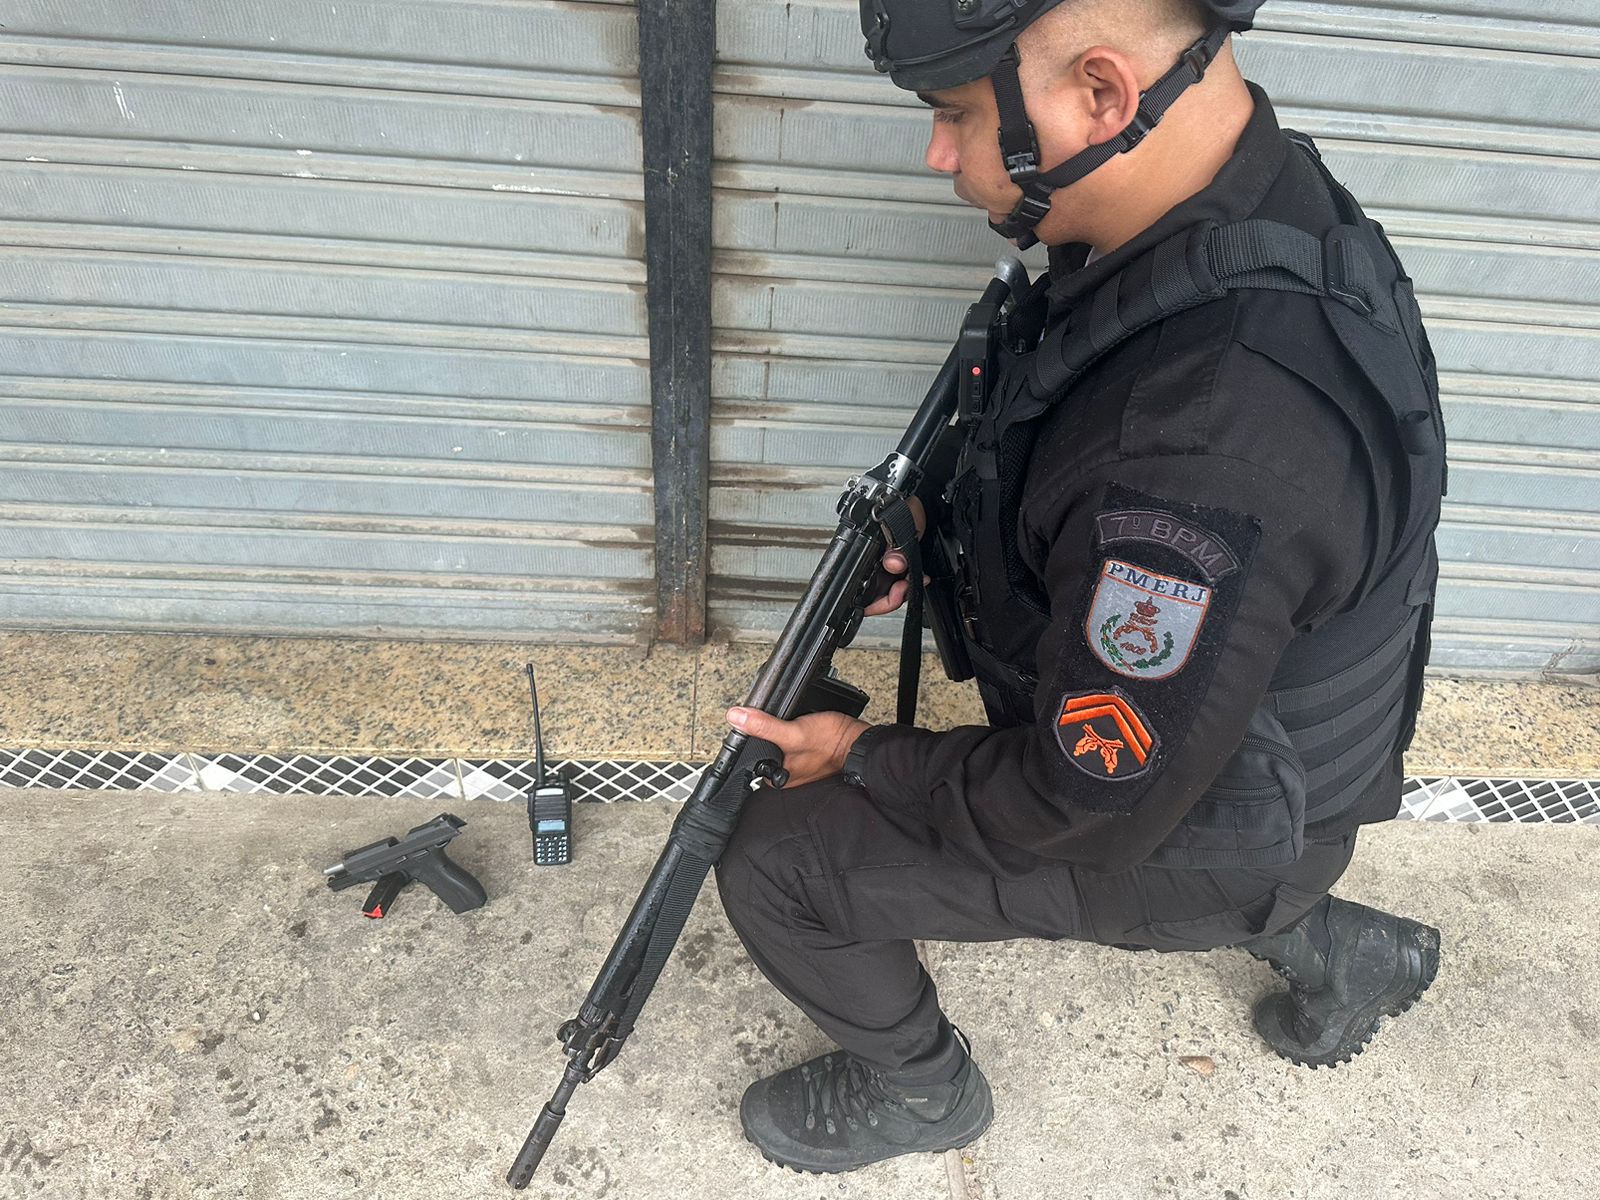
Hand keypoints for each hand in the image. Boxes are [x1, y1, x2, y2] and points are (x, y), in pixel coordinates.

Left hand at [726, 706, 869, 788]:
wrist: (859, 742)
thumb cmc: (831, 742)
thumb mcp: (793, 733)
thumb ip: (764, 727)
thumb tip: (736, 717)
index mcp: (776, 777)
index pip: (750, 756)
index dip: (748, 736)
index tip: (752, 721)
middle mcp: (785, 775)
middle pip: (763, 748)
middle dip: (766, 731)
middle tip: (780, 719)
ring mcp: (797, 765)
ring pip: (777, 743)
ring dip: (778, 729)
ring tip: (790, 720)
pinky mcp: (806, 754)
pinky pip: (790, 740)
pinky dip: (791, 730)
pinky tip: (798, 723)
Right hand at [863, 496, 928, 617]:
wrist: (919, 494)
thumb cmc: (905, 502)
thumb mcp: (903, 523)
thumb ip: (897, 546)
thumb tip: (893, 564)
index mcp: (864, 549)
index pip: (860, 588)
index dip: (876, 601)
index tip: (894, 597)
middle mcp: (870, 557)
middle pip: (873, 593)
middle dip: (891, 597)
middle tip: (904, 590)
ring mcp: (882, 560)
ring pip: (887, 589)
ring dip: (902, 590)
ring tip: (913, 582)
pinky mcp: (894, 560)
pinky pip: (898, 580)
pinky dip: (908, 582)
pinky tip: (918, 577)